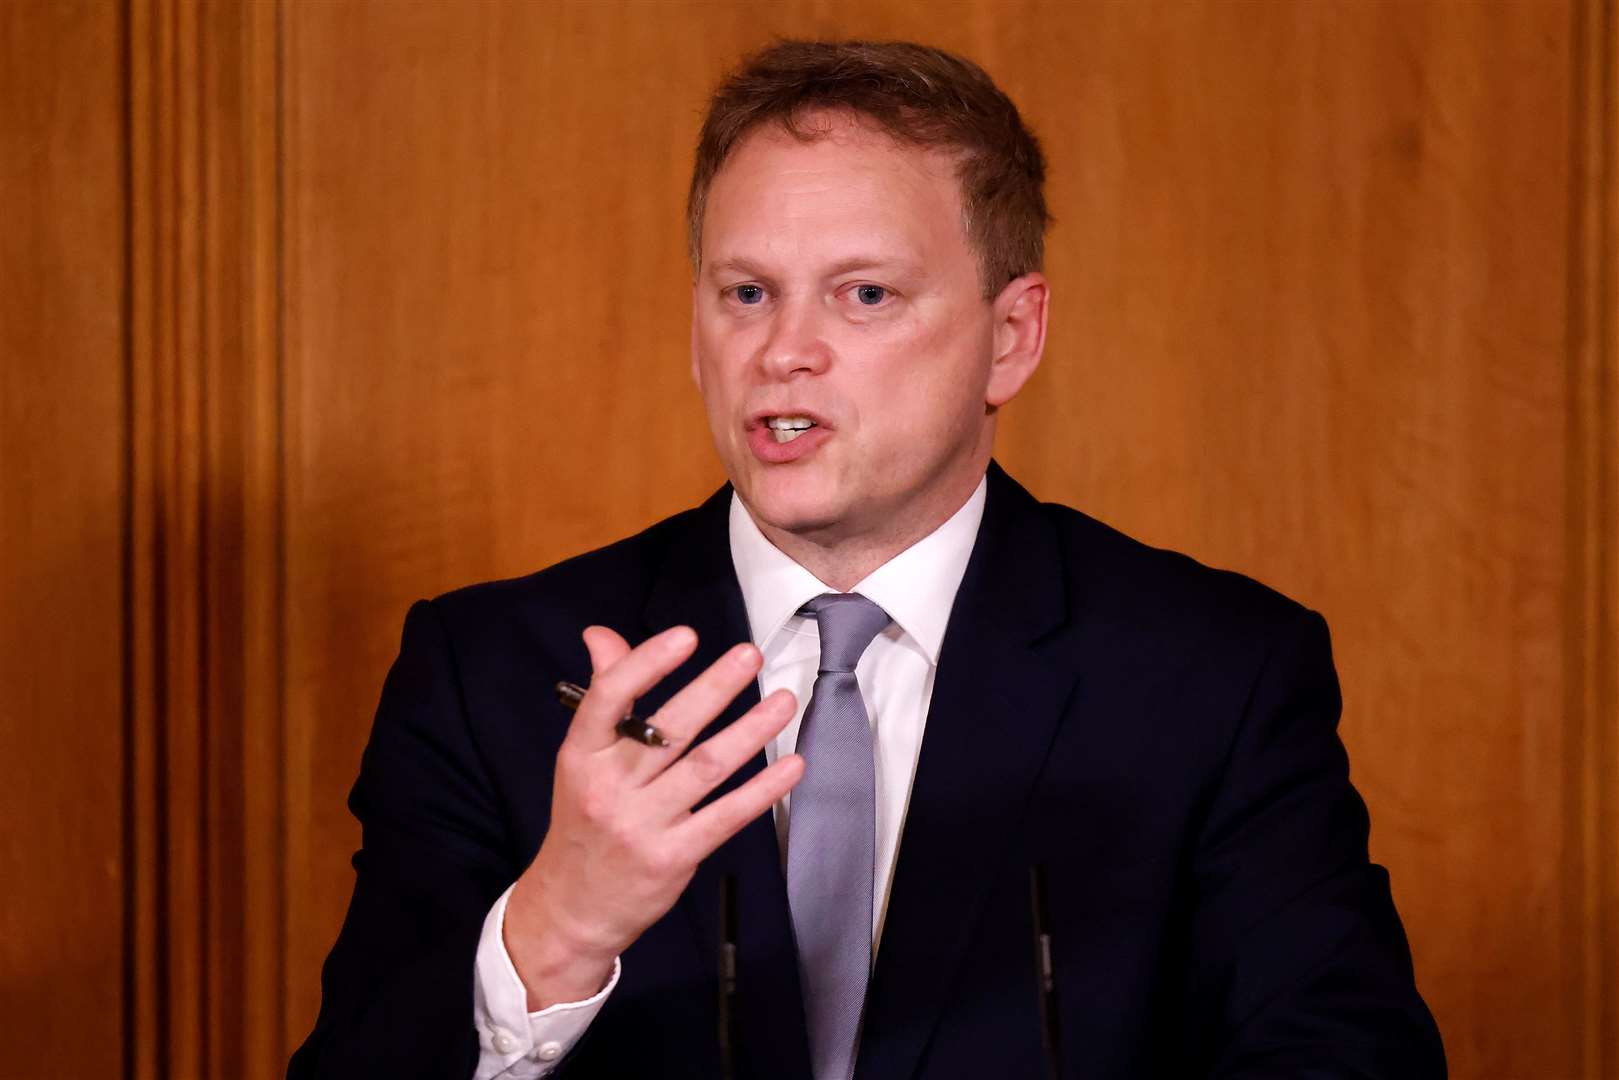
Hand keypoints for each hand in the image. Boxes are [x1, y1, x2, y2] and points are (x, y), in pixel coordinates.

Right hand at [504, 624, 802, 1009]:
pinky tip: (790, 765)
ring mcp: (642, 824)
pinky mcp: (673, 856)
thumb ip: (604, 695)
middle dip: (714, 688)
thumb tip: (602, 636)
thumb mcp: (581, 759)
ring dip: (751, 731)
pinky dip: (763, 789)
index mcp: (581, 755)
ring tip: (783, 701)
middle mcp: (609, 787)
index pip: (609, 700)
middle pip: (668, 729)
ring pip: (706, 767)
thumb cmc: (584, 820)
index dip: (647, 664)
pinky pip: (727, 815)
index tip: (686, 636)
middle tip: (750, 656)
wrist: (570, 907)